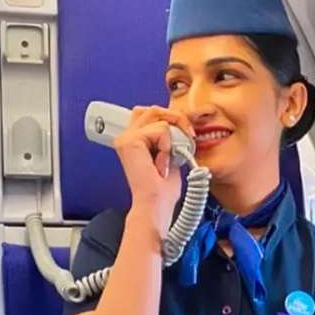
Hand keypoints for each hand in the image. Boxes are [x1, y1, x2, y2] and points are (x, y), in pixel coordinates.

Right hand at [113, 105, 193, 237]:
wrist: (156, 206)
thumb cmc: (162, 190)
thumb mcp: (170, 157)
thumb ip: (170, 140)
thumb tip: (181, 127)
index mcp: (133, 140)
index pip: (151, 114)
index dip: (171, 119)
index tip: (186, 136)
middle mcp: (126, 136)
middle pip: (153, 109)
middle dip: (176, 119)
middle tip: (188, 138)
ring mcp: (126, 138)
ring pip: (157, 116)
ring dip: (172, 137)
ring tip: (168, 159)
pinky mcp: (130, 141)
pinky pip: (160, 130)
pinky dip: (167, 147)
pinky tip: (160, 164)